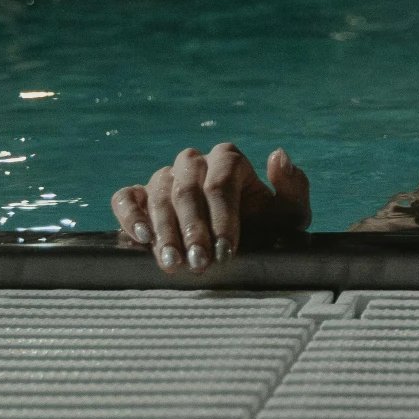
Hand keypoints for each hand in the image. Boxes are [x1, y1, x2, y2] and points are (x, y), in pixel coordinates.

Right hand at [112, 142, 311, 274]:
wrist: (241, 243)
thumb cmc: (269, 227)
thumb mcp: (291, 213)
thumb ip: (293, 186)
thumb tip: (278, 155)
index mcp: (228, 160)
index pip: (221, 182)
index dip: (222, 217)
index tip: (226, 252)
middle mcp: (195, 163)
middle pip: (187, 189)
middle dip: (193, 230)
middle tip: (199, 264)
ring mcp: (166, 178)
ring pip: (158, 194)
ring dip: (164, 231)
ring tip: (172, 263)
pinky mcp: (141, 196)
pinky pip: (125, 197)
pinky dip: (129, 215)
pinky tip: (141, 238)